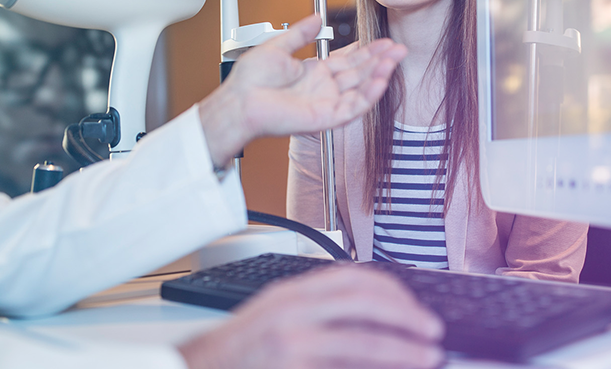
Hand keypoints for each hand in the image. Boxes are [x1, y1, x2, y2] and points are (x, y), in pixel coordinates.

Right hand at [178, 264, 443, 368]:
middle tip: (432, 328)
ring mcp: (292, 336)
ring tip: (428, 354)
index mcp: (293, 290)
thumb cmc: (242, 349)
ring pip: (361, 335)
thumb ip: (318, 311)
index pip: (351, 276)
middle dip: (404, 312)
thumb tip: (367, 317)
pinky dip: (374, 366)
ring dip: (401, 346)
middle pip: (362, 299)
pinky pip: (345, 362)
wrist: (203, 368)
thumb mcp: (279, 317)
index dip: (390, 288)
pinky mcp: (292, 362)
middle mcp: (293, 307)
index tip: (413, 304)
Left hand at [199, 14, 405, 166]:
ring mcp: (326, 103)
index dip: (366, 51)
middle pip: (359, 73)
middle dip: (380, 60)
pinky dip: (369, 95)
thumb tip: (316, 17)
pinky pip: (353, 107)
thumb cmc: (250, 80)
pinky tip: (381, 79)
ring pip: (361, 89)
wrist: (240, 101)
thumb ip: (300, 33)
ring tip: (395, 58)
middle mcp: (323, 88)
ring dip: (379, 74)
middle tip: (398, 47)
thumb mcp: (277, 46)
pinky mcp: (325, 118)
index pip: (347, 61)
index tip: (381, 41)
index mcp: (313, 72)